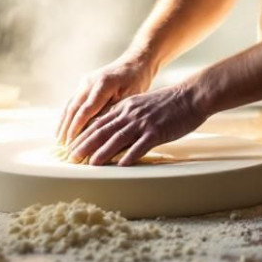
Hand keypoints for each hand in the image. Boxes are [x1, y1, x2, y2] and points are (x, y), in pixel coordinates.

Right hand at [56, 57, 155, 145]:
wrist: (134, 64)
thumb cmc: (136, 82)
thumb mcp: (130, 98)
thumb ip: (113, 112)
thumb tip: (97, 130)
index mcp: (103, 83)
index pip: (86, 109)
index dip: (77, 126)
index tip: (72, 142)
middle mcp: (90, 81)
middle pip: (74, 107)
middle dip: (67, 128)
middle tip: (64, 146)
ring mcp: (84, 82)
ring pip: (70, 105)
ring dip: (63, 123)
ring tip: (59, 140)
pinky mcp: (83, 85)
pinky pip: (72, 102)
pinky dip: (67, 116)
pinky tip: (62, 128)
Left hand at [65, 84, 208, 165]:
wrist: (191, 95)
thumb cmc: (168, 103)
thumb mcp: (141, 105)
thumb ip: (126, 116)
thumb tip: (111, 131)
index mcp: (125, 108)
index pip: (98, 122)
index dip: (83, 135)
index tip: (71, 146)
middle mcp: (130, 114)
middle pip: (103, 130)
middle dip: (85, 145)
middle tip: (72, 157)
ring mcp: (143, 122)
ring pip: (118, 138)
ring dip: (103, 152)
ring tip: (90, 163)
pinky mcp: (157, 131)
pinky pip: (141, 145)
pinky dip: (130, 155)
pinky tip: (122, 165)